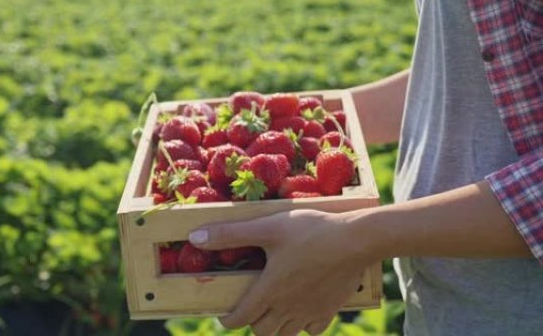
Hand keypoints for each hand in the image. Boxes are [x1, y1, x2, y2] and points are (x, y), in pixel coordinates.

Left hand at [188, 209, 374, 335]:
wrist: (356, 239)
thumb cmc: (310, 230)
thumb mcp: (267, 226)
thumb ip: (231, 234)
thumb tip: (194, 237)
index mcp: (269, 290)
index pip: (241, 317)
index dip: (228, 319)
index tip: (224, 314)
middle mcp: (288, 307)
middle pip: (262, 332)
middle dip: (252, 323)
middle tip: (250, 307)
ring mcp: (310, 311)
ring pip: (286, 334)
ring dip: (275, 328)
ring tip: (272, 311)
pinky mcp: (330, 309)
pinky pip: (312, 329)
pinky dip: (303, 325)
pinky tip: (302, 309)